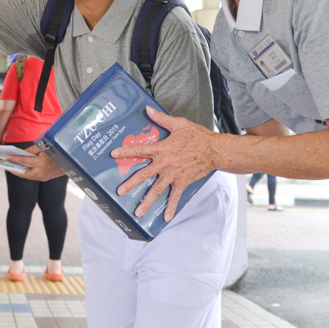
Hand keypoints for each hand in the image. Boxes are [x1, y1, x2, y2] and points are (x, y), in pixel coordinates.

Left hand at [9, 146, 65, 181]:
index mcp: (41, 163)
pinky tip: (23, 168)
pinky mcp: (46, 178)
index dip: (15, 159)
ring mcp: (44, 177)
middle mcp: (41, 172)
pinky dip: (27, 172)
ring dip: (20, 172)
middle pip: (23, 173)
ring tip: (13, 167)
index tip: (7, 157)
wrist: (71, 161)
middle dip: (14, 170)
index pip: (24, 161)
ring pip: (28, 176)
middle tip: (7, 166)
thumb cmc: (58, 151)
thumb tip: (22, 153)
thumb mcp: (45, 147)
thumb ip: (32, 150)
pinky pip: (33, 176)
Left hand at [110, 106, 219, 220]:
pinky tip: (165, 217)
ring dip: (147, 201)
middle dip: (131, 183)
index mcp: (162, 148)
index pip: (140, 150)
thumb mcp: (179, 124)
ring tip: (137, 212)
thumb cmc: (197, 136)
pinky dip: (171, 207)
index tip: (114, 155)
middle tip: (119, 191)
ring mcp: (174, 174)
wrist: (215, 150)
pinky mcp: (183, 182)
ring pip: (157, 190)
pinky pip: (175, 197)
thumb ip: (161, 118)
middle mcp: (165, 163)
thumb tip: (147, 109)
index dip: (126, 152)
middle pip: (144, 175)